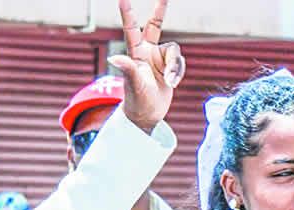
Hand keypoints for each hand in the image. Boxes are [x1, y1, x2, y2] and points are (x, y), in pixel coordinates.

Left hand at [110, 0, 183, 132]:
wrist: (147, 115)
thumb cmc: (136, 101)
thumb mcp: (134, 85)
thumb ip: (127, 69)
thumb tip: (114, 58)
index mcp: (135, 54)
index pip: (132, 30)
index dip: (128, 13)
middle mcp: (147, 53)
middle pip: (155, 26)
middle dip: (160, 10)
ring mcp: (159, 59)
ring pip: (175, 52)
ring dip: (175, 66)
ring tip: (170, 81)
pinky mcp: (170, 67)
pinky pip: (180, 63)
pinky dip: (179, 72)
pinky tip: (172, 84)